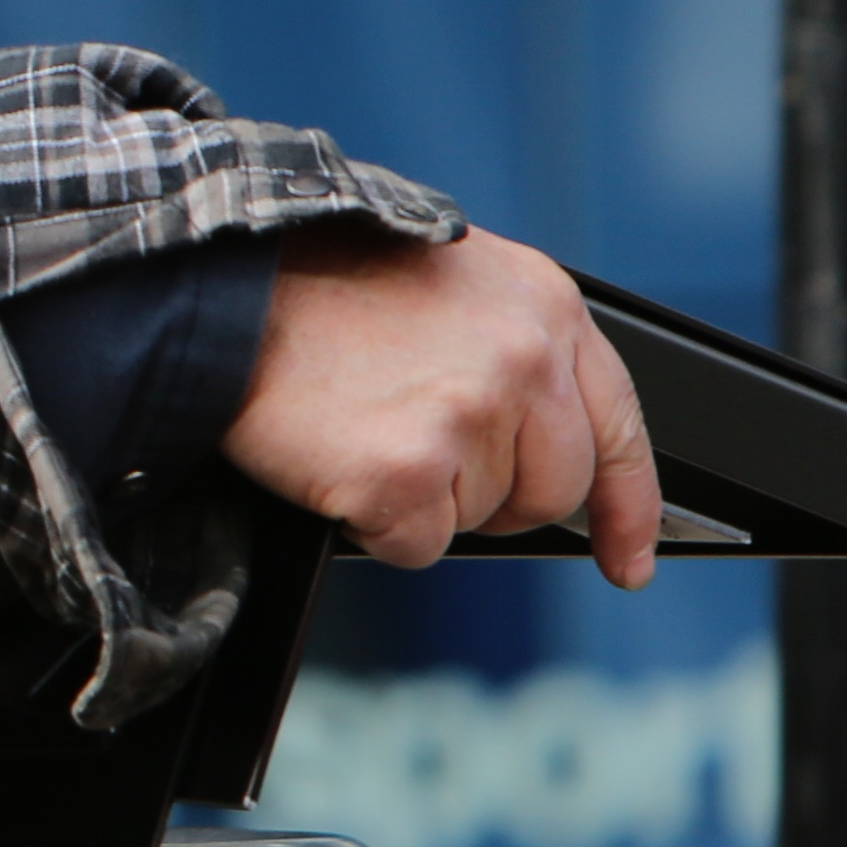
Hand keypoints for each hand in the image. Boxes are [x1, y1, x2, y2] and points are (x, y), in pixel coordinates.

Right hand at [219, 226, 656, 585]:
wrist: (218, 283)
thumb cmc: (313, 284)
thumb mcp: (448, 286)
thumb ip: (512, 351)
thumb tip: (539, 444)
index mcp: (543, 306)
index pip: (619, 427)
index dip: (628, 507)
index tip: (627, 562)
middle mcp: (524, 360)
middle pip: (552, 491)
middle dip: (492, 497)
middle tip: (418, 457)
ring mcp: (469, 418)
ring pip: (478, 519)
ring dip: (420, 499)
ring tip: (361, 426)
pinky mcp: (406, 474)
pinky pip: (415, 545)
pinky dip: (371, 521)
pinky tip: (338, 457)